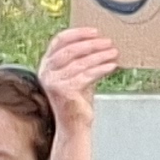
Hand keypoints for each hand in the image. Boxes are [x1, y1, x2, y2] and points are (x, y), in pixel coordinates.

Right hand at [37, 28, 116, 159]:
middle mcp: (46, 72)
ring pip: (80, 62)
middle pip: (69, 50)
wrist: (74, 127)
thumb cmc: (77, 102)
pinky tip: (111, 66)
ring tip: (113, 52)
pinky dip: (101, 68)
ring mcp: (54, 82)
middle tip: (108, 42)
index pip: (59, 41)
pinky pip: (86, 75)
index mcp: (47, 64)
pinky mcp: (64, 91)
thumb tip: (101, 44)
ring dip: (99, 55)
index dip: (77, 33)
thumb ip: (83, 61)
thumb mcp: (78, 76)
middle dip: (91, 44)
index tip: (94, 31)